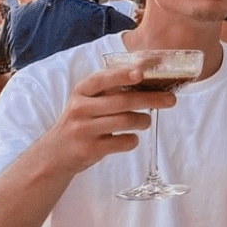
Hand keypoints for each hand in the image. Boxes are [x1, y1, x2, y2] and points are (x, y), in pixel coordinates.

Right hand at [38, 66, 176, 174]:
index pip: (102, 79)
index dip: (123, 75)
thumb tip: (149, 76)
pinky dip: (133, 140)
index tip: (142, 72)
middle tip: (171, 100)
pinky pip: (122, 142)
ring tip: (145, 121)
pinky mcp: (89, 149)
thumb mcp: (88, 101)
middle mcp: (79, 108)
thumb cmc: (83, 121)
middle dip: (151, 99)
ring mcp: (83, 130)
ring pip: (125, 121)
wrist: (56, 153)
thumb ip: (110, 90)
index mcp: (81, 91)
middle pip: (122, 101)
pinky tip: (131, 138)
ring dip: (143, 121)